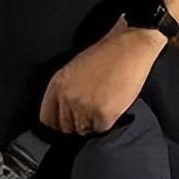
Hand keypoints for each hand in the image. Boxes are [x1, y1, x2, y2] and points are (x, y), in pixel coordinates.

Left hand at [39, 16, 166, 134]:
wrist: (131, 47)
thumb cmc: (107, 54)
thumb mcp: (75, 68)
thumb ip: (66, 90)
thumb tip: (63, 111)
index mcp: (57, 86)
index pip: (48, 119)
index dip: (59, 123)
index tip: (68, 123)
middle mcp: (67, 98)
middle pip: (66, 128)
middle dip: (78, 122)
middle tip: (92, 110)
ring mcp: (84, 108)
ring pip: (84, 130)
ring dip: (94, 122)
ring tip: (104, 103)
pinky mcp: (103, 114)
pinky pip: (101, 129)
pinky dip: (108, 120)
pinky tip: (113, 104)